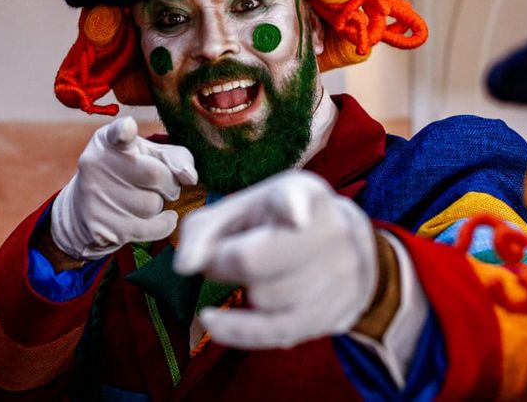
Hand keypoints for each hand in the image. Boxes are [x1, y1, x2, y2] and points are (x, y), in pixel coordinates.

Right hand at [50, 117, 196, 260]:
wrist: (84, 213)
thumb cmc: (126, 176)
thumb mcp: (146, 156)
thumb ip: (174, 157)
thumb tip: (190, 176)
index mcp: (108, 140)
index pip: (117, 133)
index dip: (124, 130)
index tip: (128, 128)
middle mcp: (96, 164)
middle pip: (155, 174)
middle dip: (168, 183)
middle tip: (162, 186)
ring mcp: (96, 196)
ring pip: (153, 204)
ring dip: (158, 205)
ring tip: (143, 200)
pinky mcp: (101, 226)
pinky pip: (151, 228)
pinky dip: (164, 224)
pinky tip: (160, 218)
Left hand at [173, 170, 376, 348]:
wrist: (341, 246)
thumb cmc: (275, 224)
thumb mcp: (240, 210)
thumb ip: (203, 230)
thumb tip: (185, 267)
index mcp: (305, 194)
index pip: (297, 199)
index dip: (292, 208)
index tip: (293, 216)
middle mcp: (331, 232)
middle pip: (254, 261)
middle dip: (223, 263)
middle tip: (223, 256)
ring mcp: (338, 275)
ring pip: (264, 298)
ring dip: (244, 289)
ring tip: (254, 274)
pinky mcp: (333, 313)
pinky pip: (276, 332)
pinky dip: (238, 330)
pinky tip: (214, 322)